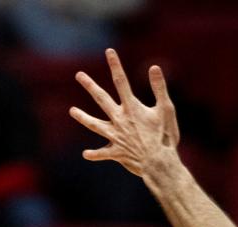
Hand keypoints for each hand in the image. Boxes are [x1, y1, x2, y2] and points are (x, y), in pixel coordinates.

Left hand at [70, 48, 179, 176]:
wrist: (159, 162)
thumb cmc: (165, 136)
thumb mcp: (165, 109)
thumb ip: (159, 88)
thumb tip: (154, 67)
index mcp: (131, 108)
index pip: (121, 81)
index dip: (115, 65)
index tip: (109, 51)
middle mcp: (120, 120)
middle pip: (101, 99)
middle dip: (90, 86)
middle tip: (79, 75)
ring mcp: (116, 136)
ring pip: (95, 125)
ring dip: (83, 117)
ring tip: (72, 111)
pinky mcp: (117, 152)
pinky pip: (103, 153)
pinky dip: (94, 154)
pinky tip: (86, 154)